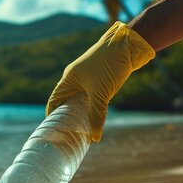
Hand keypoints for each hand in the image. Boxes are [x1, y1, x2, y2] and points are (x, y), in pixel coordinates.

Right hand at [45, 22, 154, 141]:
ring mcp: (88, 78)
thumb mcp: (101, 93)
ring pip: (80, 100)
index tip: (55, 132)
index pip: (54, 101)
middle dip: (68, 118)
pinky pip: (91, 97)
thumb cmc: (109, 64)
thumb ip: (96, 115)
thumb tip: (95, 138)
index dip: (53, 117)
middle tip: (70, 135)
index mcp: (69, 79)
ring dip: (81, 114)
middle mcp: (75, 78)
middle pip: (66, 102)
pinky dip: (92, 108)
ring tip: (83, 131)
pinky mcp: (100, 79)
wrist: (129, 45)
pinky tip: (96, 118)